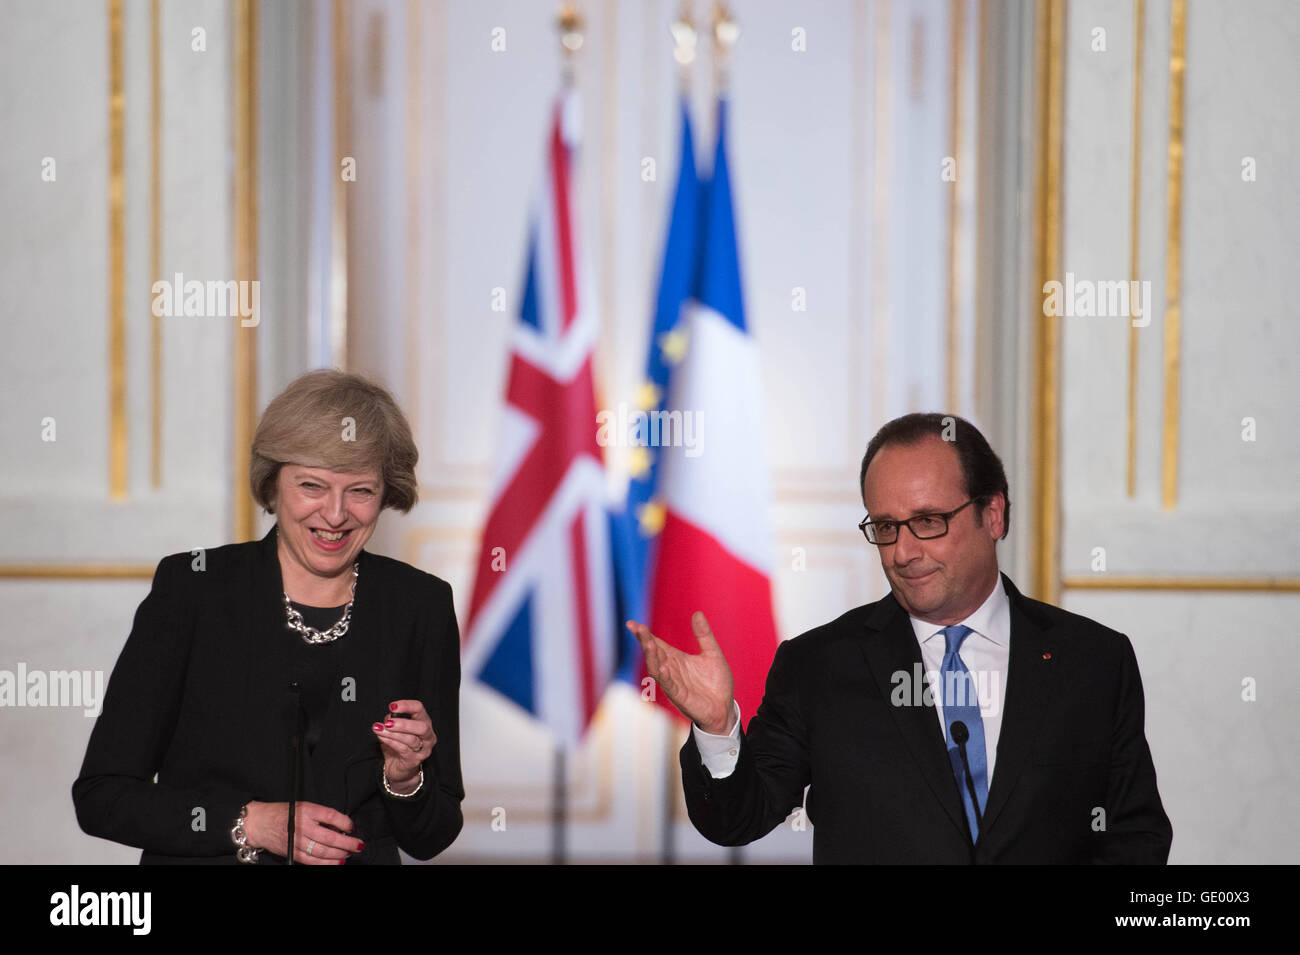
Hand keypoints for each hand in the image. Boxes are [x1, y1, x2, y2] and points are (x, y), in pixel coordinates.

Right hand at [243, 801, 361, 864]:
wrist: (260, 824)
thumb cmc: (283, 813)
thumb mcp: (305, 806)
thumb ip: (322, 816)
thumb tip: (341, 826)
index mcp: (307, 810)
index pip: (331, 816)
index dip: (345, 822)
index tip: (352, 826)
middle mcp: (302, 827)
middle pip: (330, 837)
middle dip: (348, 843)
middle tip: (358, 844)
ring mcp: (297, 842)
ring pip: (323, 852)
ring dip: (340, 854)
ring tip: (349, 853)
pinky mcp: (293, 853)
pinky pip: (313, 861)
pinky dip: (327, 863)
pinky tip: (337, 862)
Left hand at [374, 699, 435, 789]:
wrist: (400, 769)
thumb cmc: (399, 746)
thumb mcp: (395, 730)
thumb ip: (392, 721)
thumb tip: (388, 716)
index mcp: (424, 722)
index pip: (419, 709)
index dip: (406, 705)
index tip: (392, 706)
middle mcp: (428, 736)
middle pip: (421, 726)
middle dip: (404, 723)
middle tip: (388, 722)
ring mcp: (423, 750)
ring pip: (411, 739)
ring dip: (392, 733)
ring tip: (379, 729)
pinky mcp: (414, 760)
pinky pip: (403, 750)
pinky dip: (391, 742)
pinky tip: (382, 738)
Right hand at [626, 612, 735, 734]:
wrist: (724, 708)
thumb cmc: (716, 682)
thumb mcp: (712, 653)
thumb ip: (703, 635)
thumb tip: (697, 613)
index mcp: (675, 658)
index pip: (656, 643)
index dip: (644, 634)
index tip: (632, 623)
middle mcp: (670, 669)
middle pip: (653, 653)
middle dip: (645, 641)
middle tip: (638, 628)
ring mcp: (673, 683)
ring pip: (656, 669)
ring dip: (651, 657)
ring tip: (648, 643)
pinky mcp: (679, 696)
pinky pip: (669, 686)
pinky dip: (665, 677)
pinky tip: (662, 668)